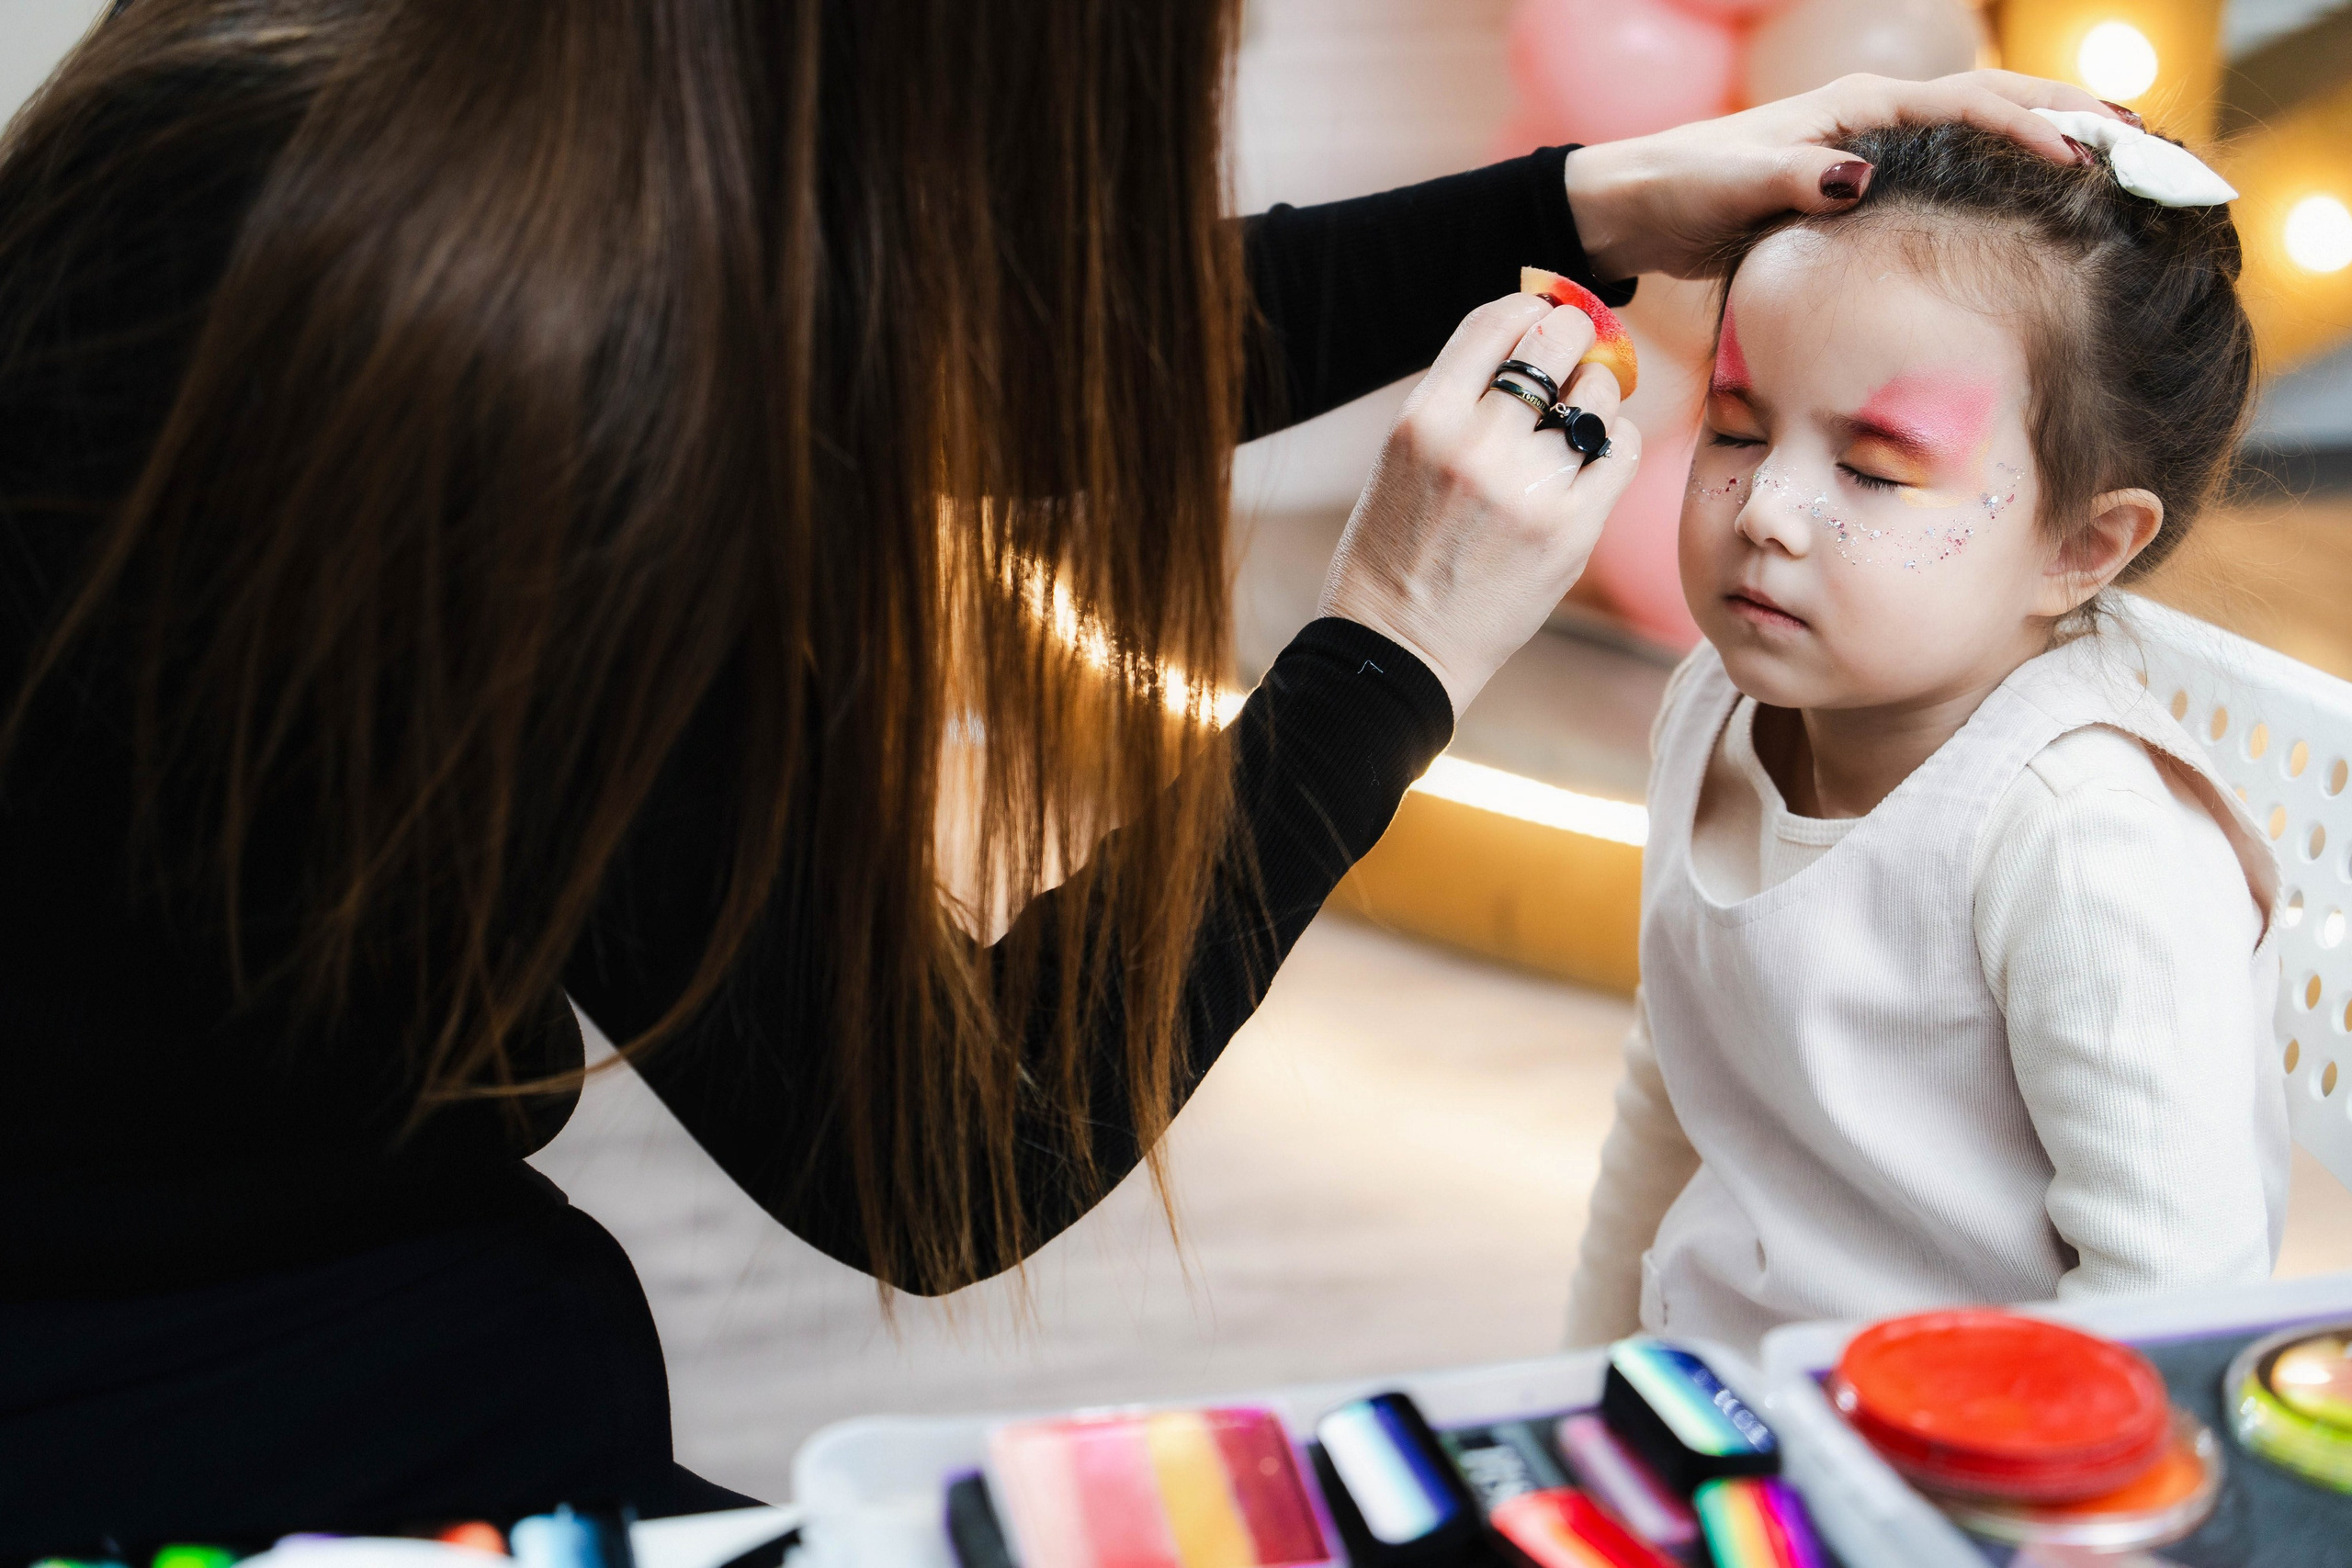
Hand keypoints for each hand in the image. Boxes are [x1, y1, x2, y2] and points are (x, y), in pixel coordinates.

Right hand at [1320, 295, 1640, 718]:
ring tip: (1582, 412)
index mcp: (1425, 419)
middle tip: (1579, 347)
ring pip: (1598, 395)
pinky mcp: (1570, 531)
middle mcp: (1477, 444)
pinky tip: (1596, 452)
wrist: (1397, 647)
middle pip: (1556, 343)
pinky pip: (1620, 451)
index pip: (1497, 321)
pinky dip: (1615, 440)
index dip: (1530, 307)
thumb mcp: (1402, 459)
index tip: (1542, 315)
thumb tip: (1530, 341)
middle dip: (1575, 334)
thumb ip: (1458, 403)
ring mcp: (1528, 488)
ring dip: (1598, 391)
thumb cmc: (1393, 552)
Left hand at [1564, 70, 2131, 280]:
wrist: (1635, 205)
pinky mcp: (1860, 186)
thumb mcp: (1733, 188)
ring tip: (2128, 168)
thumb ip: (1793, 181)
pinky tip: (2041, 208)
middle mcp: (1875, 119)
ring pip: (1984, 132)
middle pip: (1998, 102)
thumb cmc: (1679, 191)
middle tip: (2150, 148)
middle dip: (2076, 116)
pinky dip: (2005, 177)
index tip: (2088, 158)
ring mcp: (1872, 149)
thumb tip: (1859, 179)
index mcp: (1856, 110)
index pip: (1969, 105)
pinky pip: (1953, 171)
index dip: (2032, 127)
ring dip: (2054, 139)